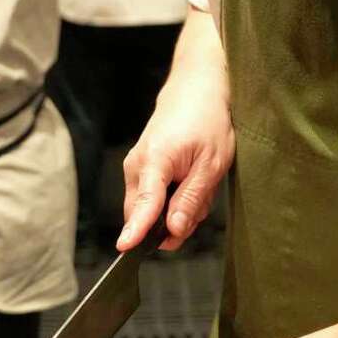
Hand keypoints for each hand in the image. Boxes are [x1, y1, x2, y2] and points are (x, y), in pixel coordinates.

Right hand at [119, 76, 234, 251]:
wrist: (195, 90)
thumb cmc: (207, 121)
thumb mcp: (212, 164)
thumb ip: (191, 199)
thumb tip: (173, 230)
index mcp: (155, 160)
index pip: (144, 204)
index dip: (136, 229)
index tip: (125, 248)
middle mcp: (137, 165)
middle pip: (146, 214)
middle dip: (174, 222)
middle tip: (202, 202)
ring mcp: (135, 166)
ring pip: (151, 209)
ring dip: (178, 207)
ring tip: (199, 181)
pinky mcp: (140, 168)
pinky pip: (153, 197)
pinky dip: (173, 197)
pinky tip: (190, 180)